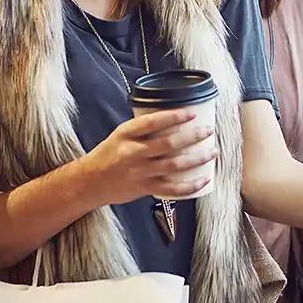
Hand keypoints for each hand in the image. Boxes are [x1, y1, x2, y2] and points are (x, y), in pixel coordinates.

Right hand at [73, 109, 217, 204]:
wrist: (90, 182)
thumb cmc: (109, 155)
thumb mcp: (121, 135)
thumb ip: (144, 129)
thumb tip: (174, 119)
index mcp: (126, 134)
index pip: (152, 122)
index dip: (174, 117)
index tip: (192, 113)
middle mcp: (133, 152)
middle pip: (168, 144)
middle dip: (193, 136)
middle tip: (209, 130)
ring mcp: (140, 171)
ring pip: (174, 165)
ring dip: (197, 159)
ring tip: (212, 152)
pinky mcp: (144, 188)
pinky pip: (172, 188)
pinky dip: (190, 186)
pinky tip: (203, 180)